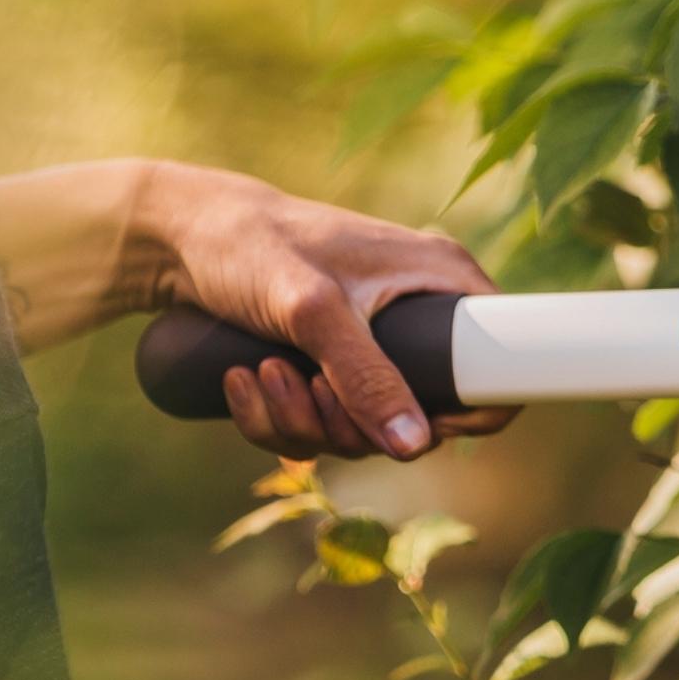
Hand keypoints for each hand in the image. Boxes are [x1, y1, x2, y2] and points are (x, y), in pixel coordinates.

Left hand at [141, 164, 514, 460]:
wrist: (175, 235)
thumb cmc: (250, 245)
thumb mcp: (312, 309)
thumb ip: (365, 374)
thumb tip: (414, 445)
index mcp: (442, 281)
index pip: (503, 366)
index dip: (470, 415)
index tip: (411, 429)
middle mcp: (417, 313)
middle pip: (419, 419)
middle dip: (351, 424)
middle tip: (306, 388)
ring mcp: (371, 342)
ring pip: (361, 427)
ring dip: (303, 422)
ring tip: (261, 374)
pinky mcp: (327, 362)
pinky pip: (319, 422)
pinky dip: (277, 418)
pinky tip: (243, 383)